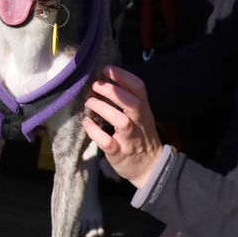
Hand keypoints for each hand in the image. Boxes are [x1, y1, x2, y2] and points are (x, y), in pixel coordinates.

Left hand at [81, 65, 163, 188]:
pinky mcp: (119, 153)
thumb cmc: (140, 136)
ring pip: (122, 122)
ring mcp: (130, 139)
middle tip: (96, 84)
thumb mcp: (141, 115)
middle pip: (133, 103)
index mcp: (144, 110)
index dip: (122, 76)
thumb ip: (127, 99)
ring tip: (90, 102)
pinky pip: (107, 142)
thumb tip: (105, 78)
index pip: (139, 88)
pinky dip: (95, 131)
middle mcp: (139, 123)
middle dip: (114, 91)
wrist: (151, 168)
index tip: (105, 68)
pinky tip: (86, 123)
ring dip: (103, 109)